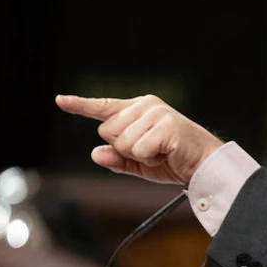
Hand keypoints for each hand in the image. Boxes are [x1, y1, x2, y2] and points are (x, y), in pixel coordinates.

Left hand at [55, 94, 221, 184]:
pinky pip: (137, 149)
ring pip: (121, 142)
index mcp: (139, 109)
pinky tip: (167, 153)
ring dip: (139, 155)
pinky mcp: (164, 125)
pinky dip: (149, 158)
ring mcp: (156, 113)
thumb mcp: (140, 163)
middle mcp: (146, 105)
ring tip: (162, 151)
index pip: (104, 107)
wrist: (206, 165)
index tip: (60, 101)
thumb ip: (117, 159)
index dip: (80, 105)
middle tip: (152, 151)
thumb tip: (95, 153)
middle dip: (124, 148)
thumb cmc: (174, 161)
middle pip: (107, 131)